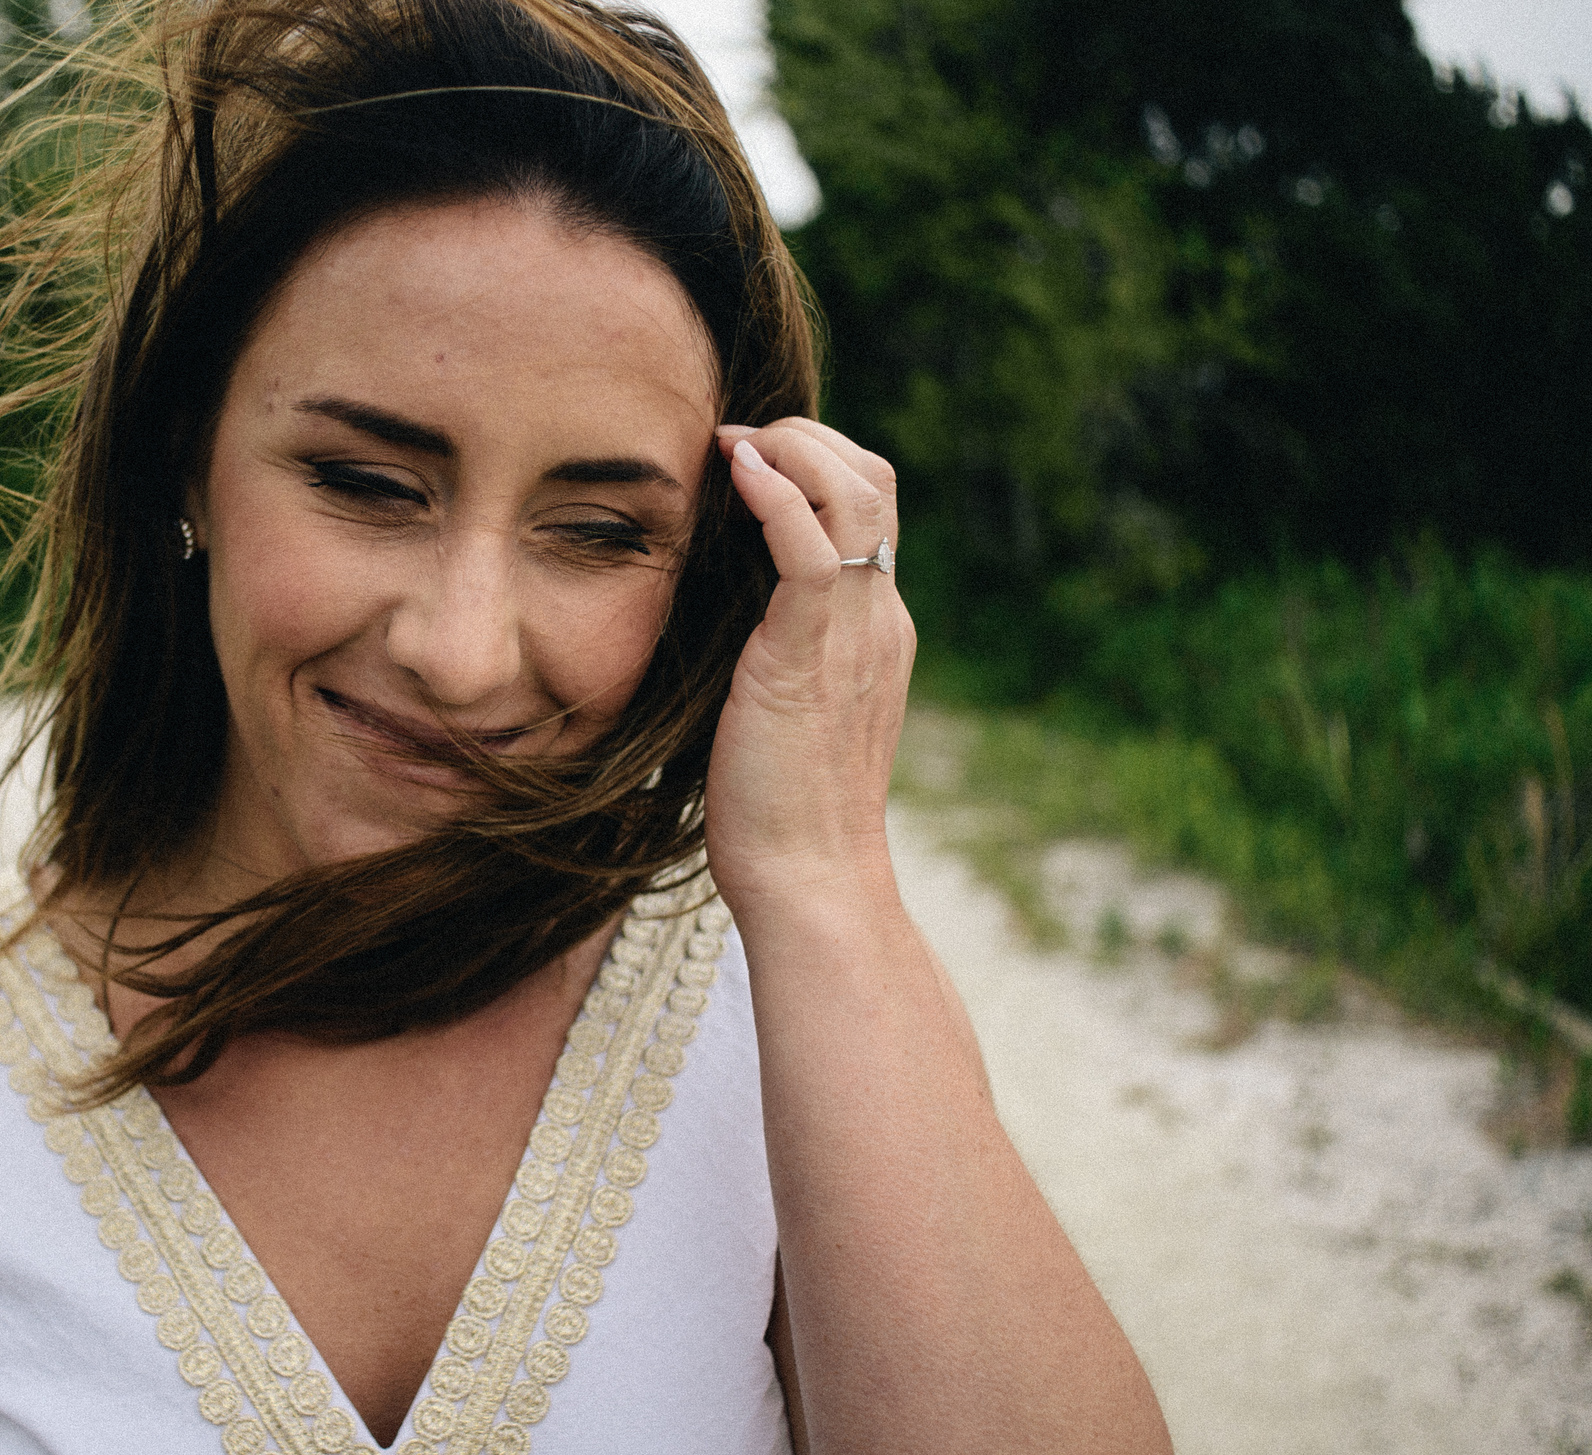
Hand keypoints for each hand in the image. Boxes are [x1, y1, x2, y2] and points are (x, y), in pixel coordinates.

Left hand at [702, 418, 915, 920]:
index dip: (815, 463)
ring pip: (856, 493)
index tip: (748, 458)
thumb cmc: (778, 813)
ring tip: (734, 443)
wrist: (810, 879)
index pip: (868, 509)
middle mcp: (876, 619)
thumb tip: (714, 621)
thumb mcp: (777, 710)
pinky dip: (778, 495)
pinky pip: (811, 548)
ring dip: (793, 447)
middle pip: (874, 481)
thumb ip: (768, 653)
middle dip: (807, 437)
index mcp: (873, 629)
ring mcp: (854, 633)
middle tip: (737, 437)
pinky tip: (737, 475)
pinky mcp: (811, 654)